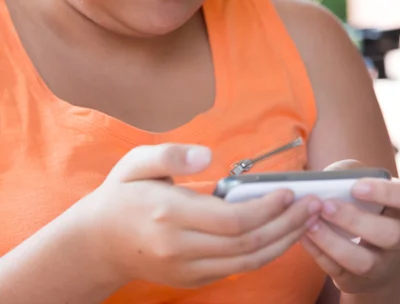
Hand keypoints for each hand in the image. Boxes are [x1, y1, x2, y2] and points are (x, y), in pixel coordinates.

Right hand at [82, 143, 321, 288]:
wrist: (96, 244)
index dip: (266, 208)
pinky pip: (236, 270)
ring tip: (308, 222)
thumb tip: (207, 157)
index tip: (288, 191)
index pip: (232, 220)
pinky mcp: (191, 279)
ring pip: (247, 262)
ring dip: (283, 243)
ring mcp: (187, 269)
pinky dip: (264, 254)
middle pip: (248, 244)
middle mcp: (181, 249)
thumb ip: (171, 156)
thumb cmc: (120, 196)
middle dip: (287, 225)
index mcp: (170, 216)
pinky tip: (281, 236)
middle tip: (314, 205)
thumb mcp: (136, 164)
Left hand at [300, 160, 399, 294]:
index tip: (356, 187)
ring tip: (310, 222)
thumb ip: (349, 175)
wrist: (369, 251)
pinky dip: (318, 251)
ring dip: (332, 241)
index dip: (384, 193)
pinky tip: (302, 233)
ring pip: (363, 262)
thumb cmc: (362, 207)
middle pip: (389, 235)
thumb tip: (328, 176)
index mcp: (399, 212)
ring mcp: (380, 266)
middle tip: (326, 206)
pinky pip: (338, 270)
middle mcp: (398, 243)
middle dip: (354, 220)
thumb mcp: (363, 187)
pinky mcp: (356, 281)